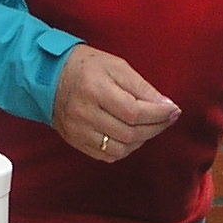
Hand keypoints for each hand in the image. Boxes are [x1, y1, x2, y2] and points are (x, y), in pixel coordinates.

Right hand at [53, 45, 180, 162]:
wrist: (49, 76)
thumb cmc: (85, 66)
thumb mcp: (116, 66)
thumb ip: (141, 86)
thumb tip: (166, 105)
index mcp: (95, 89)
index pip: (134, 112)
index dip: (159, 115)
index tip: (174, 110)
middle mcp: (84, 113)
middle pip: (130, 133)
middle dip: (156, 127)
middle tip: (168, 118)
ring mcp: (78, 131)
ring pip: (120, 149)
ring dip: (142, 140)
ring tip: (151, 126)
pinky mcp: (75, 141)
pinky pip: (107, 156)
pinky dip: (125, 149)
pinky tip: (132, 136)